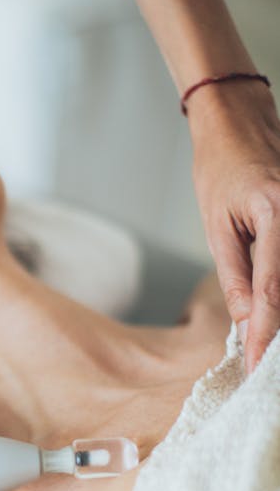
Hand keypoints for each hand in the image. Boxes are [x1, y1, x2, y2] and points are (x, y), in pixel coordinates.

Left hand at [190, 82, 279, 373]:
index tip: (257, 367)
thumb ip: (236, 278)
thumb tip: (248, 324)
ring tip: (268, 349)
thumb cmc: (222, 170)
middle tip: (266, 367)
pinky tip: (273, 316)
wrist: (241, 122)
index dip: (266, 335)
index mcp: (277, 215)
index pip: (273, 291)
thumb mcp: (217, 227)